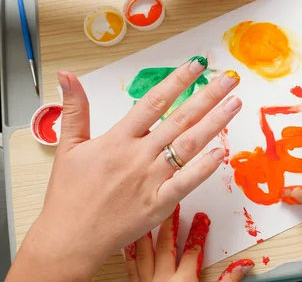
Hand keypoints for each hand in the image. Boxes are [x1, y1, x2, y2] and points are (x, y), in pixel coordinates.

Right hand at [12, 58, 242, 279]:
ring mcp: (151, 180)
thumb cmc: (68, 194)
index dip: (177, 81)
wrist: (69, 237)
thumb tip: (67, 76)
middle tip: (228, 80)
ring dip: (214, 123)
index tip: (197, 65)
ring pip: (188, 145)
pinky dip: (204, 168)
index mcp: (118, 139)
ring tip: (234, 105)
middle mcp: (138, 156)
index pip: (154, 101)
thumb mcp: (67, 146)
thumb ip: (74, 109)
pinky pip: (186, 182)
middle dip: (207, 96)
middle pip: (179, 119)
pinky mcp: (159, 203)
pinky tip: (221, 152)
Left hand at [124, 205, 254, 281]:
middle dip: (171, 224)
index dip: (198, 233)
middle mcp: (162, 280)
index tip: (201, 218)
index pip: (193, 251)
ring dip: (148, 233)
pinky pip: (130, 267)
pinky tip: (128, 241)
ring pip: (145, 252)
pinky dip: (129, 253)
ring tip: (149, 215)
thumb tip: (243, 267)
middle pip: (166, 246)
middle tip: (173, 206)